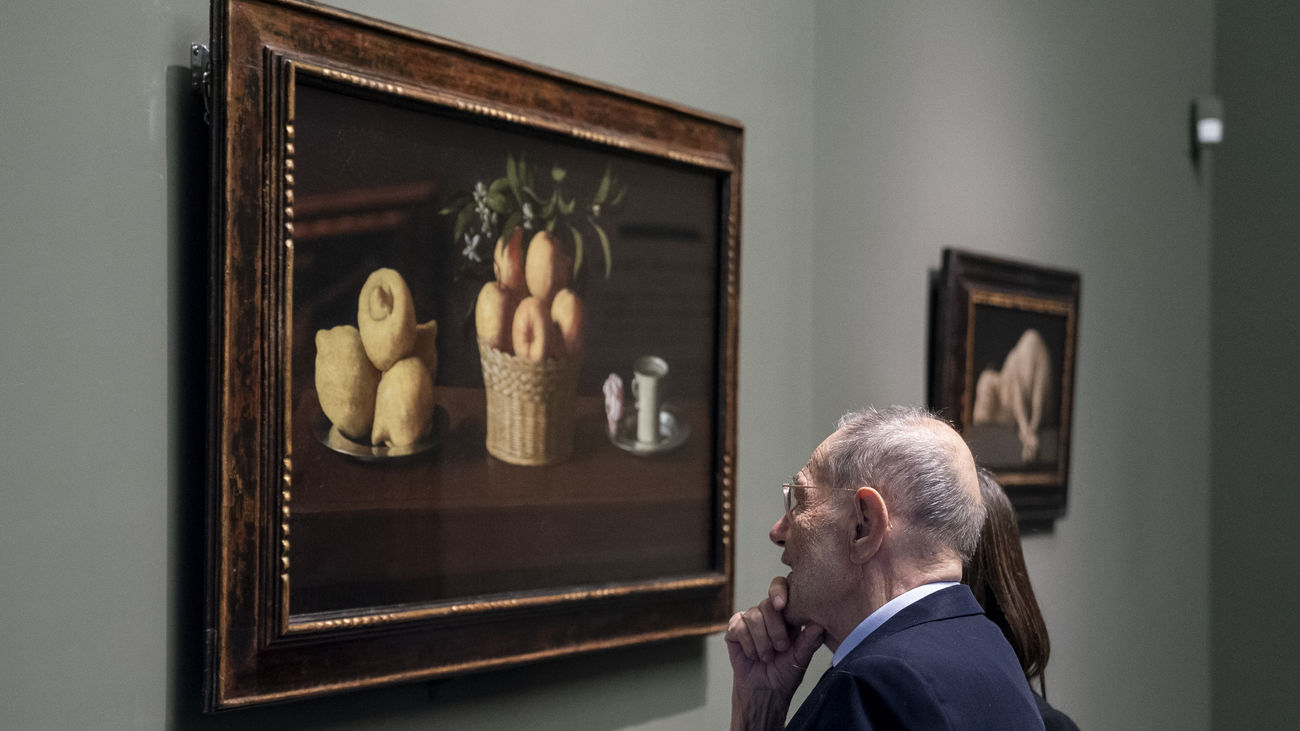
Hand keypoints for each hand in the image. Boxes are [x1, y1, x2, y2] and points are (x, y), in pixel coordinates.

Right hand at [726, 577, 824, 699]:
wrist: (763, 692)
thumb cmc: (785, 674)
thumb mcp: (800, 658)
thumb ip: (809, 641)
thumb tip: (819, 624)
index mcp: (786, 614)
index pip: (781, 587)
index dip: (779, 591)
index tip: (781, 604)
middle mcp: (767, 612)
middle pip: (766, 604)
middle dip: (775, 630)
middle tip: (780, 648)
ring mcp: (749, 619)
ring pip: (753, 616)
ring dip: (762, 642)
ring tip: (767, 657)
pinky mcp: (734, 629)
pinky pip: (738, 627)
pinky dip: (748, 645)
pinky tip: (753, 655)